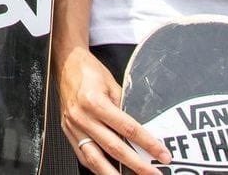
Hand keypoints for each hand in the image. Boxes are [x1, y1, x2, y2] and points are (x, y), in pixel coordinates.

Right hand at [58, 47, 170, 173]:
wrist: (65, 64)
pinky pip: (83, 156)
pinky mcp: (68, 132)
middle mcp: (82, 116)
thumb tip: (140, 129)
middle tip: (154, 174)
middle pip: (114, 148)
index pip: (127, 128)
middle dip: (137, 165)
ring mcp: (73, 127)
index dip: (147, 143)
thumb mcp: (111, 84)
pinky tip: (109, 173)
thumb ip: (124, 107)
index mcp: (94, 101)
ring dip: (115, 174)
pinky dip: (97, 168)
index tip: (162, 154)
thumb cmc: (88, 71)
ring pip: (96, 159)